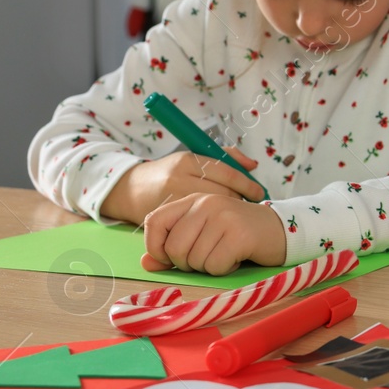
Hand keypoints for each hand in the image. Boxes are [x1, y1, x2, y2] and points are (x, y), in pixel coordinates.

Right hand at [101, 147, 265, 225]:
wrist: (129, 189)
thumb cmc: (169, 174)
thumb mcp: (193, 160)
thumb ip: (224, 158)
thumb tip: (252, 165)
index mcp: (187, 161)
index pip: (225, 172)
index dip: (245, 184)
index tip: (259, 193)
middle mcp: (178, 178)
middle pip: (219, 193)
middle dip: (236, 202)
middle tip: (247, 208)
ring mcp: (169, 199)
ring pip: (207, 212)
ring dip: (223, 218)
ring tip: (232, 219)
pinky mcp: (163, 218)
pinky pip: (191, 227)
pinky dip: (206, 230)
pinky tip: (214, 230)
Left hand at [141, 194, 286, 274]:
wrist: (280, 230)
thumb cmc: (236, 235)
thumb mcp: (202, 235)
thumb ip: (172, 248)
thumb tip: (146, 264)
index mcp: (193, 200)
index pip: (153, 222)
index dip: (155, 246)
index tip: (171, 257)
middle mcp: (206, 203)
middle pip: (174, 248)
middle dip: (187, 263)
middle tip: (207, 256)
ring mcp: (224, 217)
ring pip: (195, 260)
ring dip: (209, 267)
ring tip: (225, 253)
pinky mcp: (240, 235)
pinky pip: (216, 266)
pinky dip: (224, 269)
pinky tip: (237, 257)